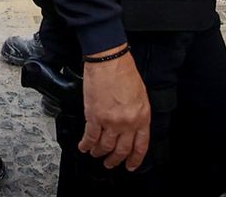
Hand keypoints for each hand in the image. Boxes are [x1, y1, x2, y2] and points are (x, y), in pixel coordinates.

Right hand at [79, 47, 151, 170]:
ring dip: (99, 153)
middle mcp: (128, 122)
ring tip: (95, 154)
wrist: (109, 60)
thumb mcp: (140, 95)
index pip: (140, 146)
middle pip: (121, 150)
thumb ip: (137, 114)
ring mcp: (111, 121)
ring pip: (105, 147)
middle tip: (110, 163)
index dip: (135, 159)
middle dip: (115, 160)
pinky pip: (90, 137)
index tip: (130, 165)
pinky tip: (83, 147)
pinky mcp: (95, 116)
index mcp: (142, 117)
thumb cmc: (124, 72)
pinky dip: (86, 144)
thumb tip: (131, 127)